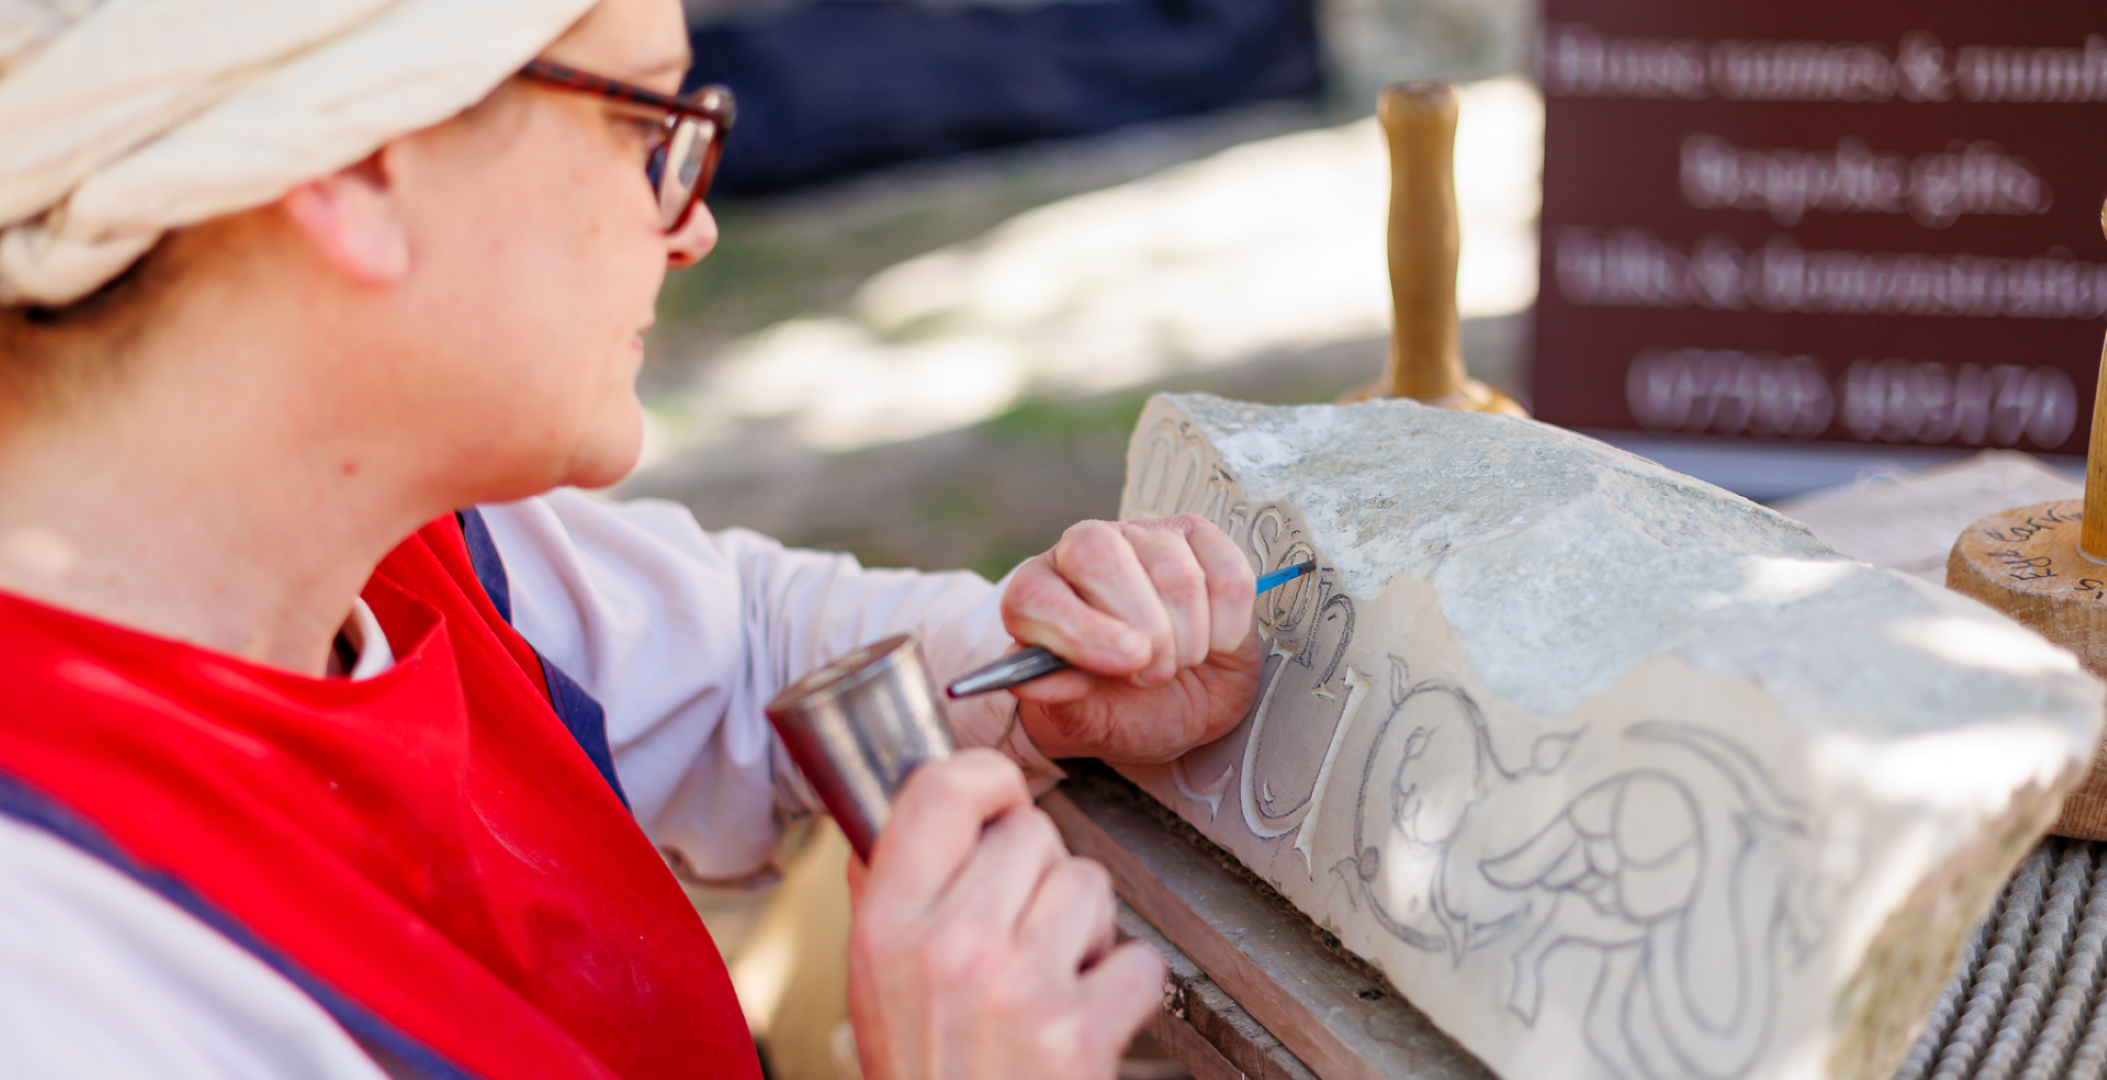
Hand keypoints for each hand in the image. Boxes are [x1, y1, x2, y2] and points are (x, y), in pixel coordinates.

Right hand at [847, 751, 1163, 1079]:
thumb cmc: (926, 1078)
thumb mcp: (873, 988)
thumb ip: (886, 896)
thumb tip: (901, 816)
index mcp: (889, 928)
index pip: (940, 791)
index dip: (985, 778)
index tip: (1001, 796)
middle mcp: (952, 949)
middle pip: (1033, 833)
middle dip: (1040, 875)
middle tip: (1021, 932)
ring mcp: (1020, 988)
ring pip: (1092, 885)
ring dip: (1088, 929)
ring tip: (1053, 978)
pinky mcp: (1081, 1031)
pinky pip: (1139, 958)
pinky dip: (1127, 990)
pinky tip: (1088, 1017)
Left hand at [1000, 514, 1262, 762]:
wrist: (1182, 703)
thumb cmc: (1125, 707)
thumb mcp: (1087, 717)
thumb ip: (1057, 698)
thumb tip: (1034, 680)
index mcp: (1039, 593)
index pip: (1036, 592)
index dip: (1079, 630)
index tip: (1123, 664)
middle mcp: (1085, 551)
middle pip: (1099, 555)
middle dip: (1141, 629)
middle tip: (1152, 673)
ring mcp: (1145, 537)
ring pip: (1174, 572)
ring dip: (1188, 638)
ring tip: (1180, 662)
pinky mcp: (1201, 538)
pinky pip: (1229, 575)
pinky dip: (1229, 625)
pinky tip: (1215, 643)